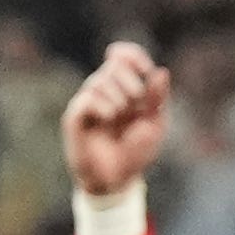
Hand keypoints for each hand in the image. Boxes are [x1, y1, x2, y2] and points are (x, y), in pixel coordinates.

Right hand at [62, 41, 170, 199]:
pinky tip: (109, 118)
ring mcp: (87, 103)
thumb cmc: (136, 151)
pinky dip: (103, 106)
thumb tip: (159, 71)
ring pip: (99, 80)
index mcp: (124, 88)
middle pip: (114, 65)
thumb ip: (158, 98)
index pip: (124, 56)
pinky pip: (87, 98)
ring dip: (118, 97)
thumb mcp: (155, 123)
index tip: (146, 70)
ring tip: (120, 117)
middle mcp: (103, 91)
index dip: (134, 55)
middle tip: (135, 104)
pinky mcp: (74, 117)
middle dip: (130, 81)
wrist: (117, 179)